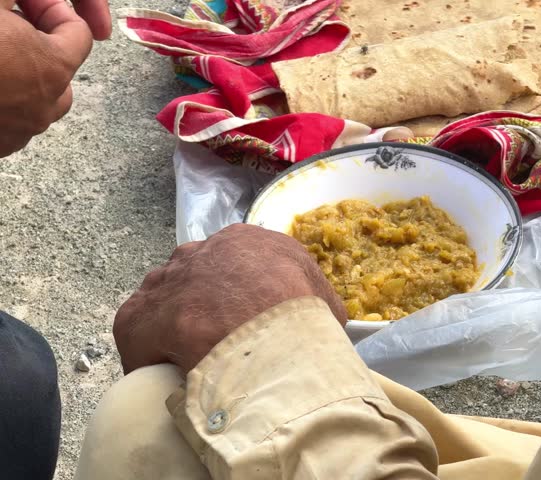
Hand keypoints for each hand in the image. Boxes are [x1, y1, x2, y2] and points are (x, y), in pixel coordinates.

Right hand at [0, 0, 110, 156]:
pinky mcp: (0, 147)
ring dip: (25, 77)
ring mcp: (22, 131)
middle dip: (40, 45)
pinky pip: (14, 123)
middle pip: (62, 68)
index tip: (26, 2)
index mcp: (53, 66)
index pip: (77, 33)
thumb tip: (24, 0)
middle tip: (7, 28)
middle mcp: (47, 105)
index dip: (52, 10)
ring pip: (41, 100)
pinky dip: (6, 104)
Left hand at [114, 224, 347, 374]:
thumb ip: (315, 300)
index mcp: (247, 241)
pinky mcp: (144, 317)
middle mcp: (202, 251)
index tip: (239, 318)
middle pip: (193, 276)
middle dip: (199, 303)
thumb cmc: (307, 320)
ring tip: (188, 359)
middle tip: (216, 338)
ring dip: (171, 326)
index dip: (233, 293)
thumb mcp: (324, 302)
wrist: (274, 339)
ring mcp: (169, 281)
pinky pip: (137, 335)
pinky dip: (146, 356)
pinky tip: (162, 377)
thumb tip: (321, 318)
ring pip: (162, 300)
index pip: (230, 261)